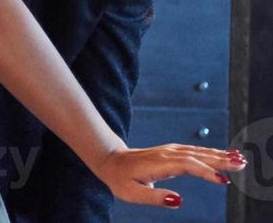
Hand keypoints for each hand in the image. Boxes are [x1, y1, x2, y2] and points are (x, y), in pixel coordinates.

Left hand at [91, 143, 243, 207]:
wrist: (110, 160)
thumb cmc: (120, 179)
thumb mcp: (133, 194)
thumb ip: (156, 197)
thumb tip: (179, 201)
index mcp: (160, 164)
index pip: (188, 165)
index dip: (206, 172)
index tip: (223, 180)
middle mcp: (167, 154)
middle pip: (198, 155)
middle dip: (220, 160)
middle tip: (241, 163)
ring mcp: (170, 151)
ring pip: (198, 151)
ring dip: (219, 155)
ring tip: (239, 158)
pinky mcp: (171, 151)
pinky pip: (194, 151)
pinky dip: (210, 153)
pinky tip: (223, 155)